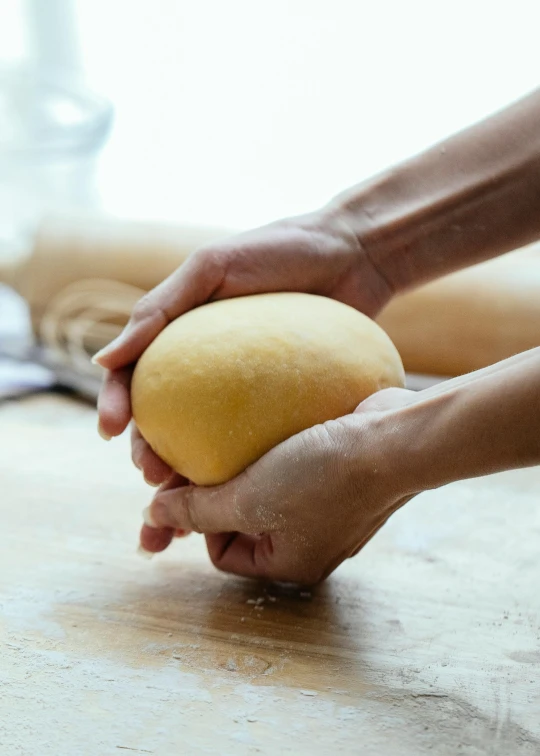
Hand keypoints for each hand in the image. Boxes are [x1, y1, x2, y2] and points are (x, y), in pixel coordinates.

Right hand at [95, 208, 394, 483]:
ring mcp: (245, 385)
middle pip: (166, 415)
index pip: (136, 374)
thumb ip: (159, 309)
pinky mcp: (281, 399)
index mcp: (181, 333)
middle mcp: (208, 364)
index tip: (111, 432)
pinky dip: (240, 463)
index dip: (118, 404)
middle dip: (149, 449)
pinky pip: (254, 435)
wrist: (354, 255)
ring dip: (188, 468)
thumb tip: (103, 361)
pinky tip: (237, 488)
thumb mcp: (211, 268)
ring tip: (183, 493)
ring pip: (205, 435)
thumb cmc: (280, 249)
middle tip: (152, 474)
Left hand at [139, 388, 415, 584]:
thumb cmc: (324, 476)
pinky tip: (258, 422)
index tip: (195, 484)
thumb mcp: (250, 499)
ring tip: (223, 435)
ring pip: (266, 488)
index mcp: (290, 562)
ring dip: (243, 465)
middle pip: (243, 519)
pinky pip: (291, 464)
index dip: (200, 522)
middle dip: (218, 490)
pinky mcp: (337, 471)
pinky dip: (272, 448)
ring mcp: (327, 506)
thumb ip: (198, 510)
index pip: (222, 553)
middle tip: (196, 456)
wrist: (395, 440)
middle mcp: (309, 541)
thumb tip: (151, 517)